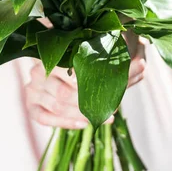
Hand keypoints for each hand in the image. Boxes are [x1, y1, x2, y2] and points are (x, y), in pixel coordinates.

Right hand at [25, 41, 145, 129]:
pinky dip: (64, 122)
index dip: (96, 82)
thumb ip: (112, 55)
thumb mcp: (94, 47)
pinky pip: (43, 117)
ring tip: (105, 117)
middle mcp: (38, 69)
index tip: (117, 88)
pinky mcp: (31, 103)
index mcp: (54, 51)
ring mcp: (32, 87)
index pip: (75, 70)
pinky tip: (83, 123)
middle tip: (114, 110)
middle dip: (93, 104)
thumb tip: (141, 64)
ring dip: (83, 115)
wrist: (54, 57)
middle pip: (67, 94)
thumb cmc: (82, 50)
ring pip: (58, 106)